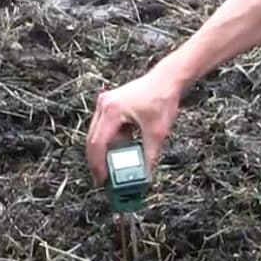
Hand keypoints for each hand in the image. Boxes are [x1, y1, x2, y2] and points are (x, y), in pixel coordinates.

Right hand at [85, 69, 183, 183]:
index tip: (103, 181)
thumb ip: (149, 157)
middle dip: (97, 161)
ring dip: (104, 151)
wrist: (167, 79)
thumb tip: (144, 177)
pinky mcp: (110, 104)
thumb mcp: (157, 133)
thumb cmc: (162, 99)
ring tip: (113, 168)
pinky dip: (111, 141)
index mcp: (112, 111)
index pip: (98, 143)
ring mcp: (105, 103)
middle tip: (104, 179)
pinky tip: (121, 152)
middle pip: (93, 140)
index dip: (98, 165)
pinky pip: (104, 127)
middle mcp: (104, 105)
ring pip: (97, 134)